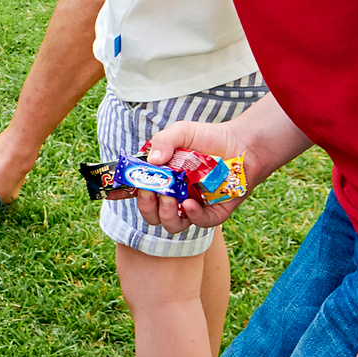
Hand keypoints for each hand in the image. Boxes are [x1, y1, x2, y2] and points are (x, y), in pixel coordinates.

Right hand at [128, 124, 254, 232]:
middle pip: (149, 213)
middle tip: (151, 191)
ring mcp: (191, 206)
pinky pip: (197, 223)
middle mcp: (172, 195)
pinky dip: (191, 216)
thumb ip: (164, 141)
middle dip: (146, 206)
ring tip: (169, 198)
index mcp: (160, 177)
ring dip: (165, 215)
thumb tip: (152, 161)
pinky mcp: (211, 214)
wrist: (243, 145)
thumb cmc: (210, 138)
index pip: (136, 190)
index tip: (114, 193)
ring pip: (170, 224)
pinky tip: (190, 204)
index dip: (123, 194)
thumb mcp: (182, 132)